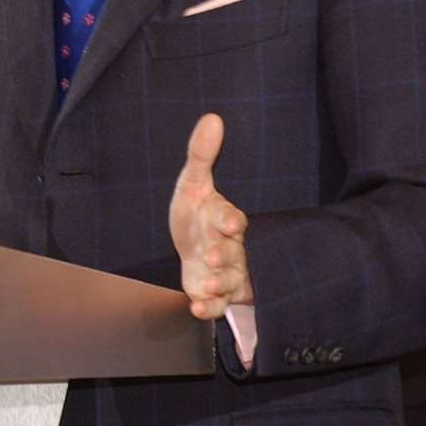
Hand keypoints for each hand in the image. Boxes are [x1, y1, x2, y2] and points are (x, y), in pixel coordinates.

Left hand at [170, 113, 252, 319]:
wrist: (192, 249)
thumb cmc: (196, 216)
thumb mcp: (192, 185)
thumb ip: (201, 155)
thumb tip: (212, 118)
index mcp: (224, 219)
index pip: (232, 219)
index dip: (230, 220)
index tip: (229, 223)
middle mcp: (231, 247)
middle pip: (233, 252)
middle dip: (223, 255)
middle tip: (209, 255)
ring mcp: (227, 272)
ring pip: (230, 280)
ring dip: (218, 282)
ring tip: (203, 284)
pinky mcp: (217, 294)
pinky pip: (219, 304)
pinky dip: (209, 308)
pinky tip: (197, 308)